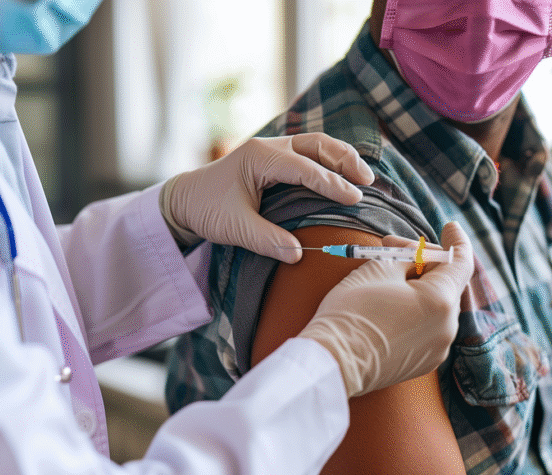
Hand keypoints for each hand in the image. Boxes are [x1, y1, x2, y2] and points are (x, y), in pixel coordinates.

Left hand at [159, 133, 373, 262]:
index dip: (331, 183)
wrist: (184, 200)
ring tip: (364, 177)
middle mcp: (268, 147)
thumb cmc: (206, 210)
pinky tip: (343, 177)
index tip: (354, 199)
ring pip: (314, 145)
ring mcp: (271, 150)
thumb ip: (266, 240)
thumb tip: (298, 254)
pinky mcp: (273, 159)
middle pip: (316, 144)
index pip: (304, 168)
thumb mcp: (234, 228)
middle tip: (367, 182)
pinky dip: (329, 162)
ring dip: (340, 158)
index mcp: (259, 157)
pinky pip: (307, 154)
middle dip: (345, 160)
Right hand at [298, 222, 473, 396]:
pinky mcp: (423, 362)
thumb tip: (418, 254)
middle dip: (425, 262)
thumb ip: (409, 254)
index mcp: (440, 300)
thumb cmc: (352, 312)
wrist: (333, 362)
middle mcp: (447, 327)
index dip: (457, 240)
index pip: (461, 261)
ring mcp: (437, 348)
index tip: (450, 227)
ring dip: (419, 287)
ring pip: (436, 306)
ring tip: (386, 278)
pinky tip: (390, 306)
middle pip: (447, 284)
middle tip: (392, 246)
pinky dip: (416, 311)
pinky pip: (428, 328)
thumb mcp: (379, 268)